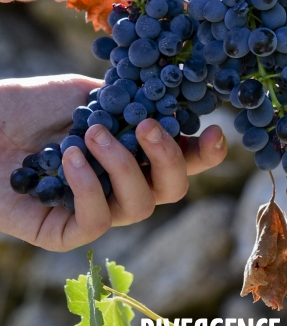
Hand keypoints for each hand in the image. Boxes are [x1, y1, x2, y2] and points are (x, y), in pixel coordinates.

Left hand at [0, 76, 226, 251]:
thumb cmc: (34, 105)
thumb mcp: (90, 94)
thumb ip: (131, 103)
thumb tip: (171, 102)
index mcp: (134, 151)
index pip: (182, 159)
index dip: (205, 152)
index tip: (213, 131)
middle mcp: (121, 183)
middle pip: (172, 190)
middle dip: (169, 159)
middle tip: (147, 126)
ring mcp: (95, 208)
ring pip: (139, 206)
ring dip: (123, 166)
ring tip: (92, 132)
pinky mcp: (63, 231)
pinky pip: (95, 222)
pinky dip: (88, 187)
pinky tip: (70, 157)